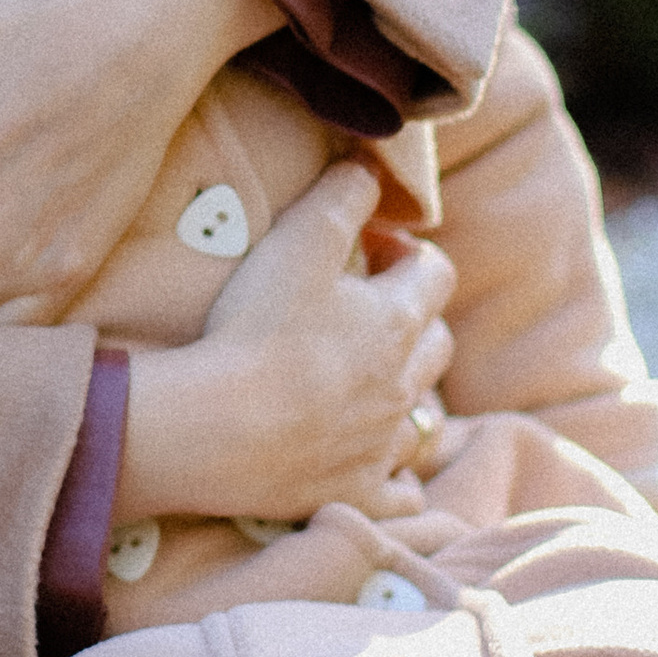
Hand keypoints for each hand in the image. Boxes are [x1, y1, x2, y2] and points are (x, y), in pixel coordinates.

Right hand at [113, 164, 454, 526]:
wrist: (220, 427)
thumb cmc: (257, 328)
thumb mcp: (300, 239)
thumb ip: (343, 194)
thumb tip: (372, 164)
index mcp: (396, 320)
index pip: (434, 272)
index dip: (407, 253)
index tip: (368, 250)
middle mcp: (403, 383)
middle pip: (437, 345)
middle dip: (414, 321)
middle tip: (365, 312)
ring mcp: (382, 442)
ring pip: (423, 419)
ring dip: (407, 396)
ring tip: (367, 385)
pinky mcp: (356, 490)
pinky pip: (400, 492)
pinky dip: (399, 479)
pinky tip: (381, 469)